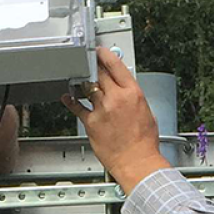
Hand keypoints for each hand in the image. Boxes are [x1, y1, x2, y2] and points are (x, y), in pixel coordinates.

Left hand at [61, 47, 170, 193]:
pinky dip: (71, 100)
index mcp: (133, 93)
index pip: (116, 66)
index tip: (99, 51)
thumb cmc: (144, 141)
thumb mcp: (146, 111)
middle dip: (93, 67)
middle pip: (99, 74)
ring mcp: (102, 109)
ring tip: (80, 79)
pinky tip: (68, 97)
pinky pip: (76, 106)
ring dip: (83, 82)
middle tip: (88, 62)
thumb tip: (124, 88)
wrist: (137, 162)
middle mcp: (116, 98)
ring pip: (87, 87)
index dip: (105, 55)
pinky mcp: (90, 121)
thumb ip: (132, 96)